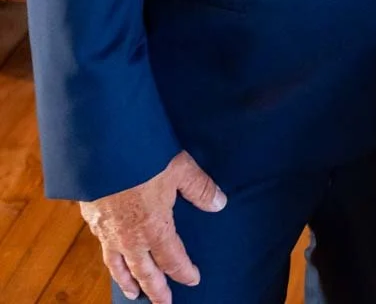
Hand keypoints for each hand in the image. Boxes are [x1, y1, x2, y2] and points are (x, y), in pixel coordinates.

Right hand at [80, 151, 226, 303]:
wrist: (101, 150)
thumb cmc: (143, 158)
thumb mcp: (180, 169)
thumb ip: (200, 188)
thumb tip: (220, 204)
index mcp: (155, 229)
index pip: (173, 260)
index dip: (184, 272)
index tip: (193, 279)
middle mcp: (130, 238)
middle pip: (145, 272)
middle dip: (156, 290)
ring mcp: (108, 232)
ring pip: (119, 265)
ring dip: (127, 281)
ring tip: (132, 294)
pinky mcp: (91, 219)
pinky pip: (102, 247)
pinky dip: (109, 258)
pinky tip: (110, 255)